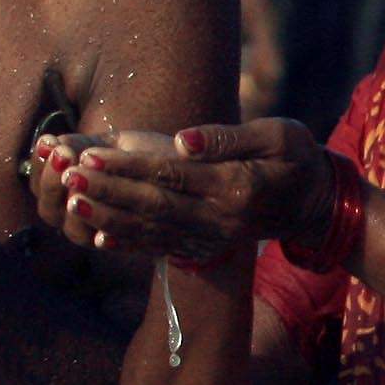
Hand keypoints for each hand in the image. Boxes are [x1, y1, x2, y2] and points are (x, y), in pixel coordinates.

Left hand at [59, 120, 329, 263]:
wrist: (315, 204)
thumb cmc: (296, 158)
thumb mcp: (279, 135)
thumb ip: (229, 137)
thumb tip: (182, 140)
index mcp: (238, 186)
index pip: (172, 174)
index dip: (128, 164)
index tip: (91, 151)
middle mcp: (222, 219)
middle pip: (154, 204)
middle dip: (108, 189)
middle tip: (68, 173)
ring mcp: (213, 239)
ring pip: (152, 230)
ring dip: (108, 216)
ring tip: (72, 199)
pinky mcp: (207, 248)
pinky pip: (161, 249)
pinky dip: (128, 244)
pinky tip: (97, 234)